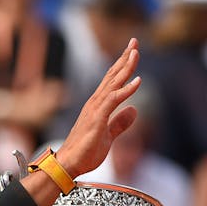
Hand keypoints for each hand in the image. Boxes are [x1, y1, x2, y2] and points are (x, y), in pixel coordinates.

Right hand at [49, 39, 140, 176]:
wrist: (69, 164)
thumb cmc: (85, 151)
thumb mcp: (108, 135)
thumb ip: (120, 123)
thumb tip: (134, 110)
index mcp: (98, 105)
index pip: (112, 80)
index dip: (123, 65)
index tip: (133, 51)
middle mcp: (95, 103)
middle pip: (112, 75)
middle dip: (124, 58)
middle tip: (134, 41)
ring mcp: (95, 109)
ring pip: (113, 83)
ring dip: (125, 67)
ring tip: (136, 53)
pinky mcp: (97, 119)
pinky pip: (113, 100)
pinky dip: (126, 89)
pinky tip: (138, 81)